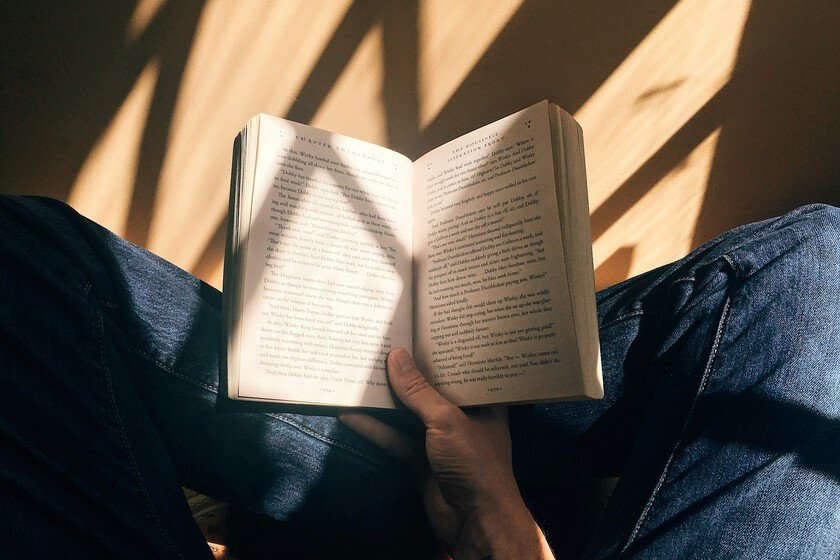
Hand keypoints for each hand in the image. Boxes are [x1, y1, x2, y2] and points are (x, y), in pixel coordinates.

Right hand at [340, 348, 553, 559]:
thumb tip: (395, 356)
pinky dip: (373, 428)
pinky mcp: (419, 460)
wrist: (475, 522)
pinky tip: (350, 413)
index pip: (458, 369)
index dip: (438, 350)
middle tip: (380, 344)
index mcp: (482, 401)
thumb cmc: (476, 464)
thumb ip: (419, 391)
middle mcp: (462, 417)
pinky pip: (394, 438)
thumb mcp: (447, 420)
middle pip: (428, 389)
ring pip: (407, 414)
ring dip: (385, 399)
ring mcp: (439, 440)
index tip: (415, 328)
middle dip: (405, 373)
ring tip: (359, 373)